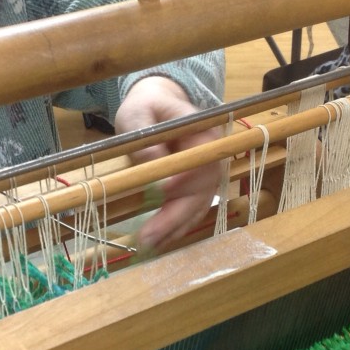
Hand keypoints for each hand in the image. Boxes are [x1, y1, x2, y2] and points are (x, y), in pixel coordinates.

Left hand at [114, 77, 220, 251]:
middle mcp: (212, 156)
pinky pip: (193, 210)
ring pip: (199, 205)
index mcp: (203, 132)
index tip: (159, 193)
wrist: (156, 104)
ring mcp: (207, 173)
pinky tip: (161, 240)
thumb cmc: (146, 106)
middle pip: (202, 190)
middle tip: (149, 236)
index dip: (182, 180)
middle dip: (175, 216)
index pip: (200, 161)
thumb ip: (145, 137)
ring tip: (150, 245)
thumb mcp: (137, 113)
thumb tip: (153, 164)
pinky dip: (178, 226)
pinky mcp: (198, 186)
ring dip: (176, 227)